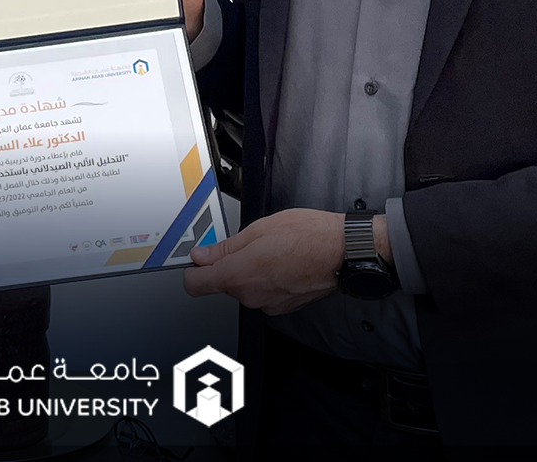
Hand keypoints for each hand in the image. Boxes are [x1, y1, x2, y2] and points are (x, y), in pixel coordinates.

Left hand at [182, 208, 345, 315]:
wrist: (343, 252)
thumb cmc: (308, 236)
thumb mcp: (258, 229)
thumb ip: (225, 247)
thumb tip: (202, 255)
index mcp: (239, 275)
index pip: (195, 285)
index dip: (193, 271)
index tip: (197, 260)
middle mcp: (251, 296)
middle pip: (223, 284)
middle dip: (229, 266)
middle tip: (247, 244)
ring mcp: (268, 304)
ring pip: (245, 288)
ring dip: (250, 272)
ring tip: (271, 251)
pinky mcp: (284, 307)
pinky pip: (264, 293)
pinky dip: (267, 280)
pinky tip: (282, 263)